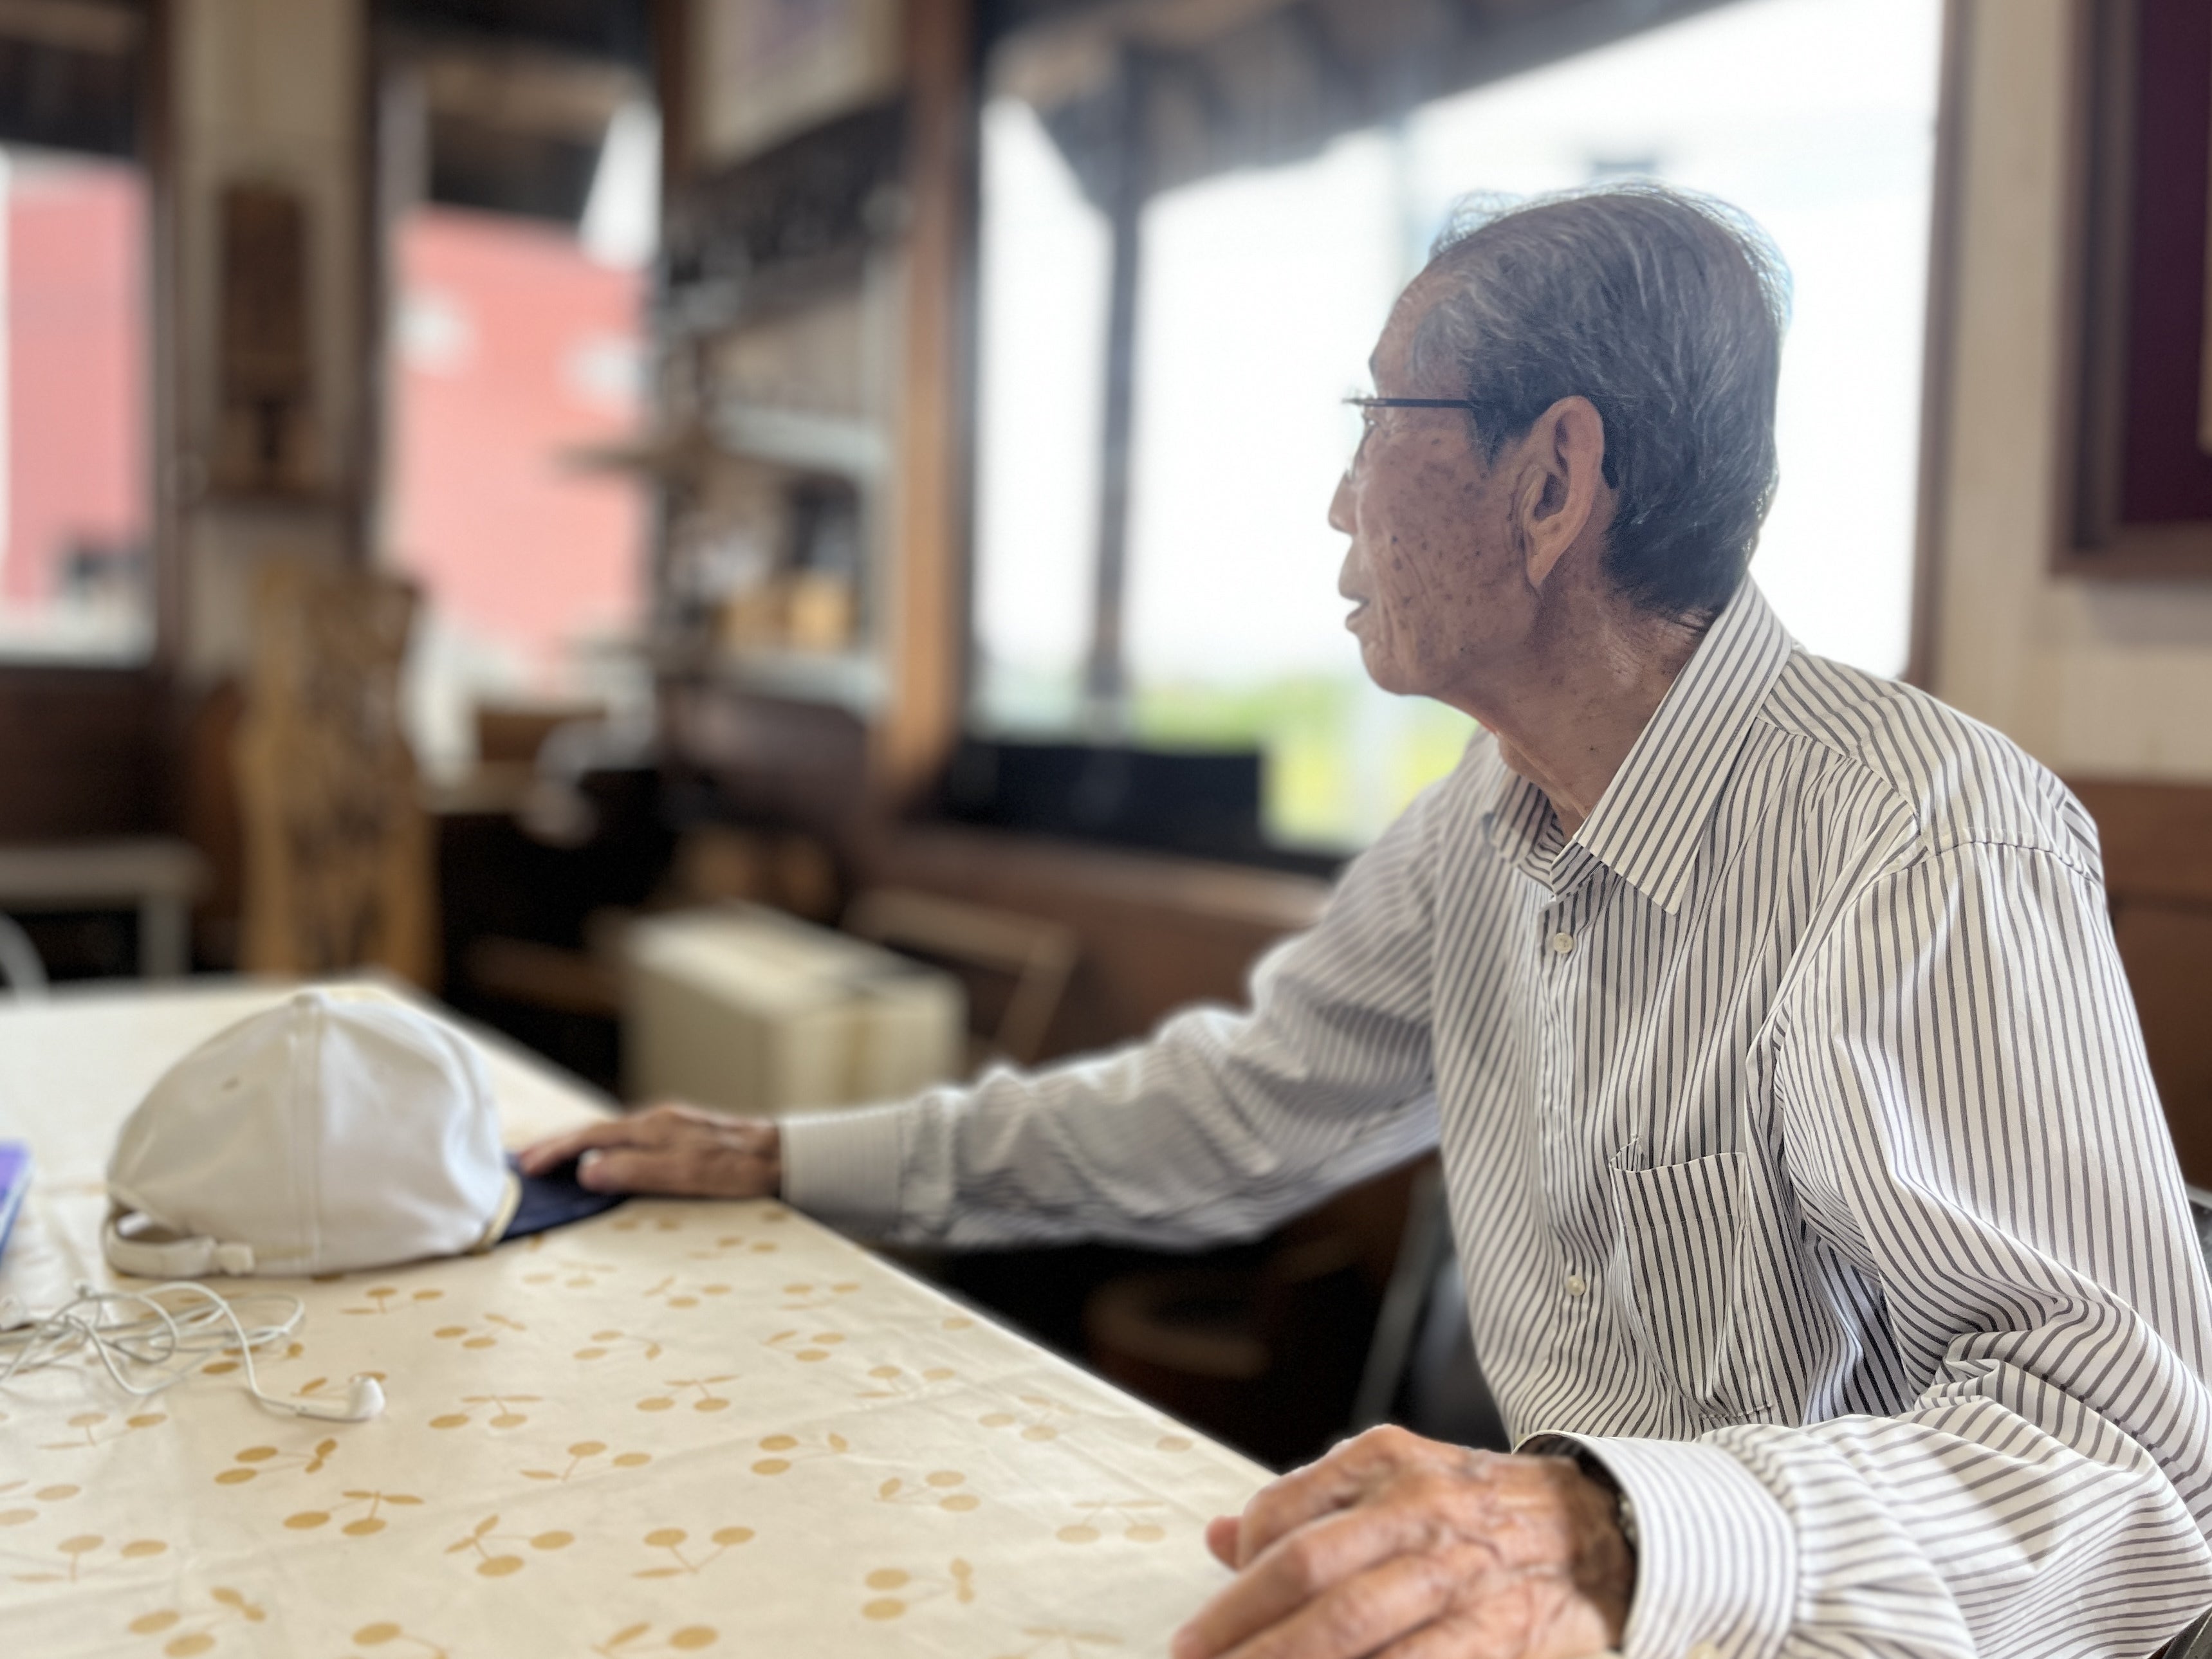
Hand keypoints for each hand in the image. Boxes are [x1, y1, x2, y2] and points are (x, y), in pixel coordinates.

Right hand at [516, 1103, 782, 1198]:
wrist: (785, 1156)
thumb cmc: (740, 1167)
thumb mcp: (686, 1173)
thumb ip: (636, 1169)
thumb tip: (587, 1171)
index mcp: (653, 1126)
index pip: (590, 1137)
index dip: (556, 1151)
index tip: (526, 1167)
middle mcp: (658, 1119)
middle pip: (596, 1131)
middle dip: (558, 1145)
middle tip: (526, 1162)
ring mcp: (671, 1126)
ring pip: (613, 1134)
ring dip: (580, 1147)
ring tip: (554, 1160)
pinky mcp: (684, 1136)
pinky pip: (631, 1140)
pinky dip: (606, 1149)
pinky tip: (604, 1159)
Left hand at [1172, 1426, 1631, 1658]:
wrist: (1598, 1528)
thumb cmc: (1475, 1510)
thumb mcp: (1392, 1478)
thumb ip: (1309, 1506)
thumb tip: (1220, 1538)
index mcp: (1383, 1464)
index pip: (1283, 1517)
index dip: (1238, 1581)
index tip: (1201, 1635)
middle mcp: (1419, 1509)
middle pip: (1309, 1573)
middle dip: (1242, 1632)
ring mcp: (1460, 1573)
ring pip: (1356, 1624)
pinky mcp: (1500, 1632)